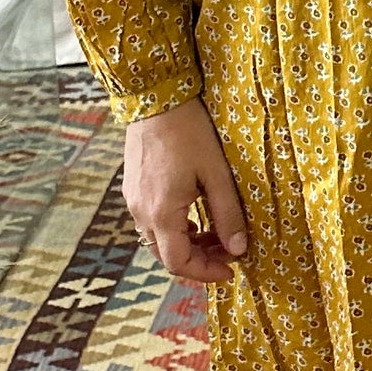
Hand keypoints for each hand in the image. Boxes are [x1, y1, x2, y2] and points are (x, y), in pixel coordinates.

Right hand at [123, 95, 249, 284]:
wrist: (155, 97)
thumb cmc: (188, 132)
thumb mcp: (216, 174)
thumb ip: (228, 214)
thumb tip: (238, 249)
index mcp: (162, 213)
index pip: (179, 263)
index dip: (206, 273)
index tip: (231, 269)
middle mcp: (141, 212)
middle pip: (167, 256)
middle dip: (199, 260)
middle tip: (228, 252)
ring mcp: (133, 200)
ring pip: (158, 240)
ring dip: (187, 245)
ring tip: (216, 234)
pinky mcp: (132, 188)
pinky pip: (151, 222)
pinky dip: (174, 229)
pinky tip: (195, 216)